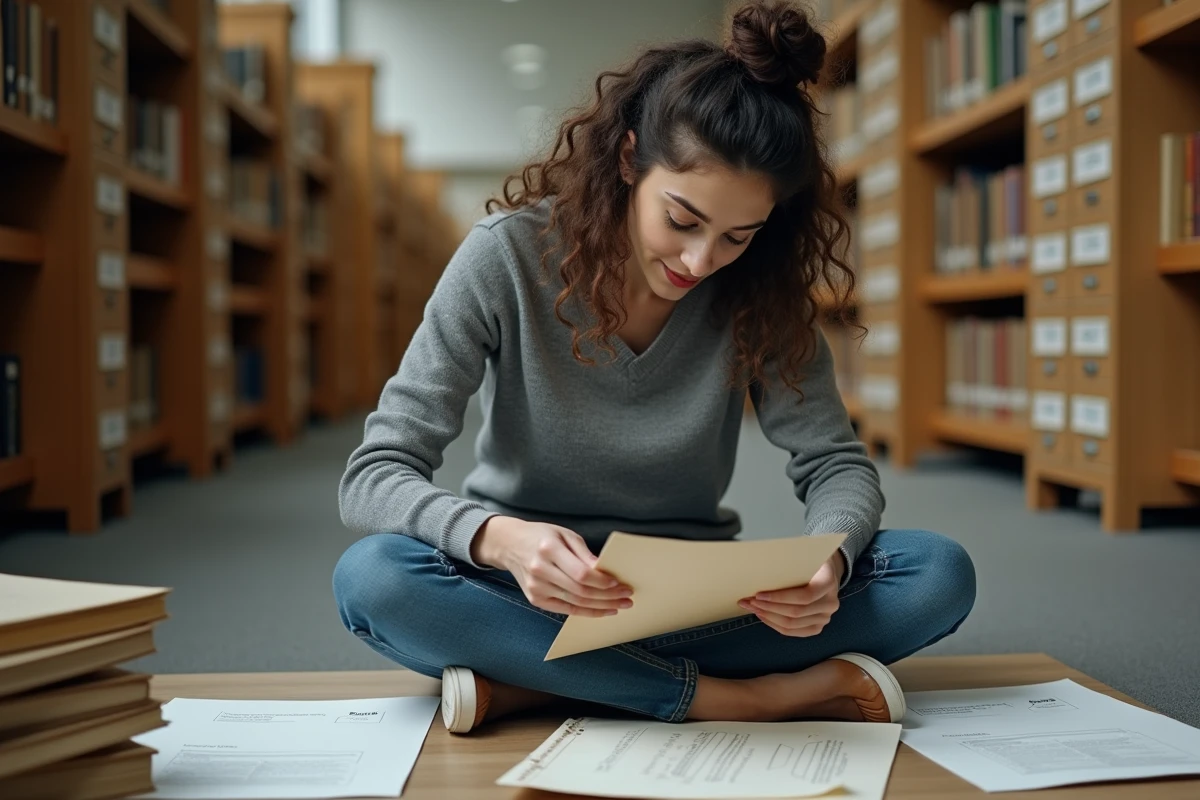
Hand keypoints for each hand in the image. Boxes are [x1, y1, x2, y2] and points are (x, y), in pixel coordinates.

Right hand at [472, 517, 633, 617]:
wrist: (510, 545)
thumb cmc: (541, 536)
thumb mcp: (564, 534)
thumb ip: (584, 553)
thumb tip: (604, 571)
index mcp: (548, 549)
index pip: (581, 573)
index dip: (603, 581)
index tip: (620, 583)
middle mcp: (540, 570)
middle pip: (580, 591)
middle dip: (608, 596)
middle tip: (627, 597)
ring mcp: (536, 588)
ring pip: (575, 603)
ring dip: (601, 607)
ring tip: (619, 605)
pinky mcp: (535, 599)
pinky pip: (565, 610)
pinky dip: (586, 612)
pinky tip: (602, 610)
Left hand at [738, 552, 845, 636]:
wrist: (824, 572)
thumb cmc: (809, 562)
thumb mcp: (803, 556)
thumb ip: (788, 562)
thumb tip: (761, 567)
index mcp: (828, 582)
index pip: (804, 596)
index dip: (780, 598)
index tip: (759, 594)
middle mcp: (830, 603)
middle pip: (796, 612)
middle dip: (769, 607)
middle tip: (749, 601)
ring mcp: (825, 617)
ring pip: (793, 624)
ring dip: (769, 617)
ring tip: (752, 608)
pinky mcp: (817, 627)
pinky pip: (793, 631)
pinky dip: (775, 625)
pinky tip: (763, 616)